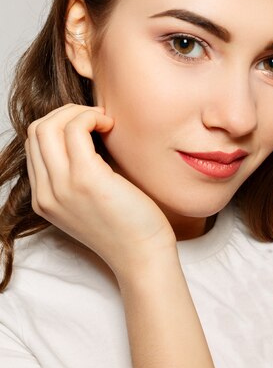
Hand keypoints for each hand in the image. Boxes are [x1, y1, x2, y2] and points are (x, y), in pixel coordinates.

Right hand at [25, 104, 175, 278]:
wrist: (143, 255)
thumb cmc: (126, 225)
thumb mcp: (87, 202)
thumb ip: (75, 176)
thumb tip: (82, 133)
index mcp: (43, 199)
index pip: (33, 145)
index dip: (59, 125)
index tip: (87, 126)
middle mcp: (46, 193)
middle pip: (37, 130)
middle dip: (66, 113)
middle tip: (96, 118)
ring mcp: (62, 186)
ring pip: (50, 125)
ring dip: (79, 112)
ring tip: (104, 121)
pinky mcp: (86, 179)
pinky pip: (76, 129)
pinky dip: (92, 117)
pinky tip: (111, 126)